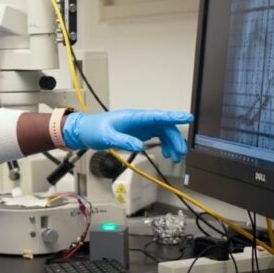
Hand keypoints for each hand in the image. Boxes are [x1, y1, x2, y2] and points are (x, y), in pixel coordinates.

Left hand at [62, 109, 192, 161]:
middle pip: (165, 126)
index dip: (173, 116)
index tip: (188, 117)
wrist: (85, 131)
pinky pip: (158, 136)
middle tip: (180, 153)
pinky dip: (165, 144)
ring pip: (164, 131)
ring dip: (172, 143)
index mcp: (134, 117)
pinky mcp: (139, 132)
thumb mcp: (107, 136)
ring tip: (175, 157)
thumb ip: (123, 141)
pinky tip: (166, 153)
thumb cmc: (94, 130)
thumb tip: (140, 146)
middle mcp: (140, 119)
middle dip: (175, 138)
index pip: (158, 115)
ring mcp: (141, 125)